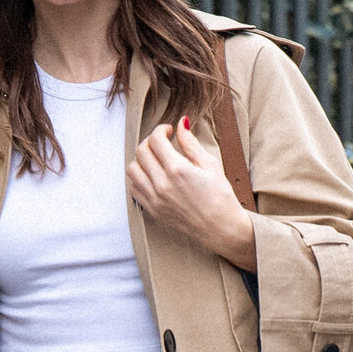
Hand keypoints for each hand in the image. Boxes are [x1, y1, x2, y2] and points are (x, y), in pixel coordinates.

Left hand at [126, 118, 256, 269]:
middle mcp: (162, 185)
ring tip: (155, 159)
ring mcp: (154, 199)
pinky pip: (133, 188)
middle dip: (150, 141)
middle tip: (162, 142)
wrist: (220, 228)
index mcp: (178, 170)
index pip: (155, 140)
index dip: (161, 130)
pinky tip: (151, 175)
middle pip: (141, 152)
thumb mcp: (210, 165)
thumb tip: (181, 123)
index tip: (169, 131)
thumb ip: (191, 143)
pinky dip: (138, 177)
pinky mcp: (152, 210)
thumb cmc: (220, 196)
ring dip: (141, 159)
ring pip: (132, 169)